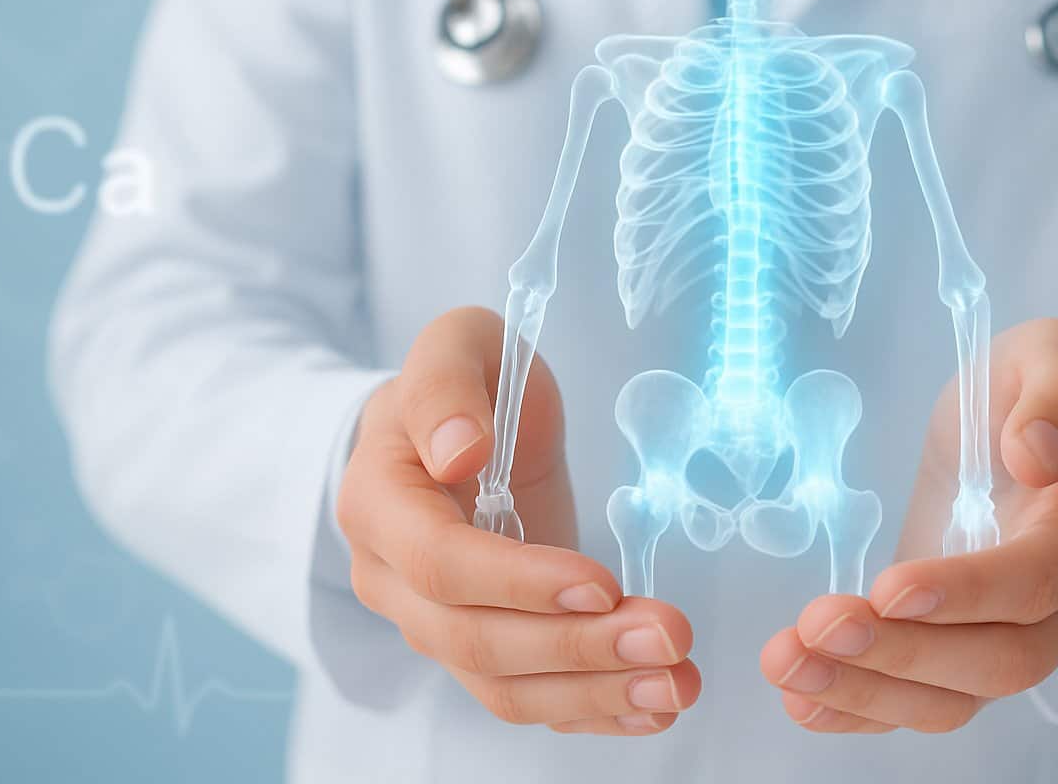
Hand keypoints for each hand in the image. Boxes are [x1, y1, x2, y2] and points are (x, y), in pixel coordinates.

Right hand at [338, 307, 699, 734]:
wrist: (461, 424)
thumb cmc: (465, 379)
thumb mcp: (457, 345)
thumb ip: (446, 387)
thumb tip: (459, 452)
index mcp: (378, 503)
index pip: (440, 565)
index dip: (519, 582)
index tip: (600, 582)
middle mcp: (393, 579)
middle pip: (475, 639)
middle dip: (576, 648)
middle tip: (668, 635)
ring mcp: (433, 623)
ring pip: (503, 685)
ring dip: (594, 692)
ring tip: (678, 683)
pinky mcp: (483, 646)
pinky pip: (528, 697)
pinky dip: (591, 711)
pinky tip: (654, 706)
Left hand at [760, 318, 1057, 732]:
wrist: (1026, 430)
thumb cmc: (1031, 388)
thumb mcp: (1050, 356)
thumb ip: (1057, 392)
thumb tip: (1036, 453)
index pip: (1039, 580)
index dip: (967, 592)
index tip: (890, 587)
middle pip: (1002, 658)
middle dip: (905, 651)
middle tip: (817, 625)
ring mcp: (1029, 639)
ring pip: (960, 696)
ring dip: (869, 691)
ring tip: (789, 665)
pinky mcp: (972, 654)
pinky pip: (928, 702)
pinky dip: (864, 711)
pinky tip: (804, 701)